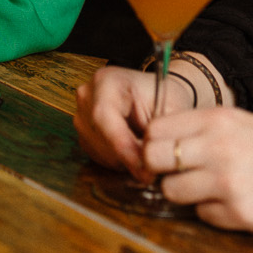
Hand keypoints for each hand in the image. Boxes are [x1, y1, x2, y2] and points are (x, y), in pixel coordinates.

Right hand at [73, 63, 192, 175]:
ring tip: (146, 153)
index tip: (145, 170)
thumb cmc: (166, 97)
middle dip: (127, 158)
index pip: (103, 117)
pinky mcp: (83, 132)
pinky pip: (96, 155)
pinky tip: (134, 152)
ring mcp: (81, 113)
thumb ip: (158, 136)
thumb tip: (148, 166)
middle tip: (153, 171)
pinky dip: (117, 160)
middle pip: (99, 137)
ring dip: (123, 160)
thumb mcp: (171, 111)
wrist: (159, 94)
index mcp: (106, 81)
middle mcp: (87, 95)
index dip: (123, 147)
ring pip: (98, 150)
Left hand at [138, 105, 252, 234]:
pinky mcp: (239, 213)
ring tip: (211, 189)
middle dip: (161, 169)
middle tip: (179, 174)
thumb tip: (155, 143)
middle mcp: (219, 147)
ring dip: (185, 193)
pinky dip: (213, 212)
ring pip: (171, 191)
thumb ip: (201, 130)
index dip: (154, 144)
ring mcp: (228, 182)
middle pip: (153, 158)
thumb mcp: (242, 123)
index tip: (165, 154)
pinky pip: (202, 215)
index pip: (155, 130)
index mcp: (218, 119)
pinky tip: (236, 202)